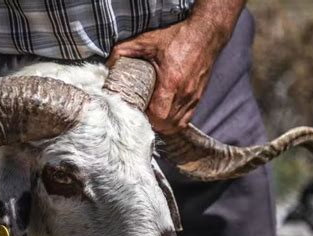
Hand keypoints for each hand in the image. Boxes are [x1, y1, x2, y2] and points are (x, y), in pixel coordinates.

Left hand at [107, 15, 232, 133]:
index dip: (145, 118)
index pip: (158, 114)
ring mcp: (193, 97)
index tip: (134, 112)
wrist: (205, 33)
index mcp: (171, 81)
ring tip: (150, 118)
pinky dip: (173, 123)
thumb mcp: (147, 40)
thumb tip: (107, 64)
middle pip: (166, 124)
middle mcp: (184, 93)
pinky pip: (185, 120)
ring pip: (176, 124)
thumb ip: (124, 51)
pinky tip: (163, 118)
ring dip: (162, 125)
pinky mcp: (198, 97)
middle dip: (151, 124)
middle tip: (139, 116)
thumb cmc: (178, 37)